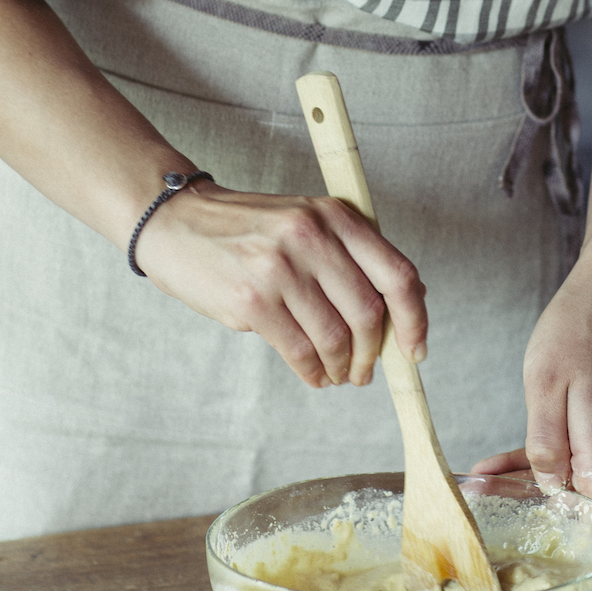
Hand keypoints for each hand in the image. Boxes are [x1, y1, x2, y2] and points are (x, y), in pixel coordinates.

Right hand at [135, 182, 427, 389]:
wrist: (177, 221)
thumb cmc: (248, 228)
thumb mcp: (307, 220)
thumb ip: (351, 254)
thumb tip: (403, 305)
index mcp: (335, 216)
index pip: (397, 274)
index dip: (414, 318)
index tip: (415, 349)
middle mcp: (312, 237)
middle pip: (369, 312)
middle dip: (373, 353)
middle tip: (364, 371)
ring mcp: (280, 268)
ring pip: (335, 337)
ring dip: (342, 366)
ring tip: (337, 373)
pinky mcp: (251, 300)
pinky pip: (299, 351)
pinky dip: (313, 371)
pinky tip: (314, 374)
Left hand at [470, 258, 591, 509]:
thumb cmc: (578, 328)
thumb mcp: (545, 383)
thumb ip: (547, 443)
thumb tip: (548, 488)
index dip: (553, 525)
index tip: (508, 519)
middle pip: (578, 496)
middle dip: (527, 497)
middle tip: (477, 494)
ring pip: (576, 474)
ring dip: (531, 477)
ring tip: (482, 477)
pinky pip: (582, 452)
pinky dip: (547, 456)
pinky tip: (504, 460)